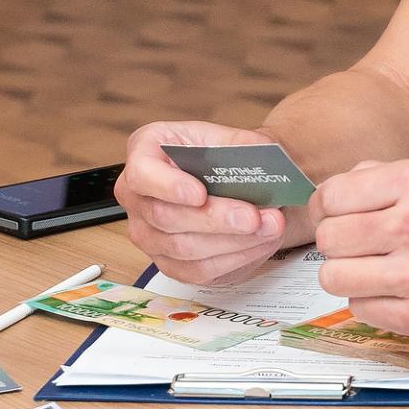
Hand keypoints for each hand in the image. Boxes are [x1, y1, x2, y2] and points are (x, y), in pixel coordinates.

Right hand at [116, 119, 304, 283]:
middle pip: (165, 217)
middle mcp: (138, 196)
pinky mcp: (169, 263)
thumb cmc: (229, 154)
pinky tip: (261, 242)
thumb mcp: (236, 138)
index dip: (168, 186)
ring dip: (233, 241)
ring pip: (183, 249)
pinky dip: (235, 257)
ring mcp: (149, 234)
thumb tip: (262, 166)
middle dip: (215, 219)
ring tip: (270, 227)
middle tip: (253, 216)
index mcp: (145, 152)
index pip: (142, 174)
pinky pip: (198, 270)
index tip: (200, 194)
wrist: (239, 178)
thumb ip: (246, 148)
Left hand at [311, 160, 408, 342]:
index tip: (342, 218)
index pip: (331, 195)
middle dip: (340, 244)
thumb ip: (387, 180)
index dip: (330, 209)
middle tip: (365, 249)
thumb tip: (331, 196)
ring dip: (351, 276)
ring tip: (379, 273)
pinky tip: (401, 294)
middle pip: (328, 239)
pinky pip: (361, 310)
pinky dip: (375, 303)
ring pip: (334, 278)